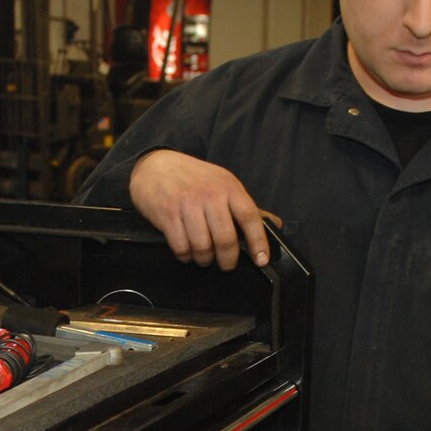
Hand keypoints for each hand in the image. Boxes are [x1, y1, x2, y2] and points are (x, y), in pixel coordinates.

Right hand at [129, 149, 272, 269]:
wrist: (155, 166)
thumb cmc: (192, 178)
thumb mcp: (222, 184)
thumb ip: (245, 207)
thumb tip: (275, 224)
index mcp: (228, 187)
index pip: (250, 216)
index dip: (258, 241)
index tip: (261, 260)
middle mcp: (209, 194)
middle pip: (226, 238)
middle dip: (228, 260)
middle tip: (227, 265)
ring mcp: (187, 204)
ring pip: (203, 247)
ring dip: (204, 259)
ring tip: (204, 258)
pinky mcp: (167, 214)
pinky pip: (181, 247)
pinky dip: (185, 256)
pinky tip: (187, 252)